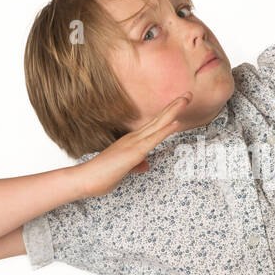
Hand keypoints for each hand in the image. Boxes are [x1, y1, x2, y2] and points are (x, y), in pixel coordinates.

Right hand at [75, 93, 192, 197]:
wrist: (86, 179)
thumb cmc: (103, 176)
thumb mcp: (124, 169)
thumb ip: (135, 165)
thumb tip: (146, 165)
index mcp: (132, 141)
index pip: (154, 126)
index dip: (168, 114)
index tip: (179, 104)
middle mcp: (134, 138)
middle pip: (158, 119)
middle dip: (174, 106)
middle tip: (188, 94)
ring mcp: (134, 143)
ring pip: (158, 124)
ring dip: (173, 111)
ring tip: (186, 99)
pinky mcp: (134, 152)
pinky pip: (153, 140)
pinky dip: (165, 130)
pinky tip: (176, 122)